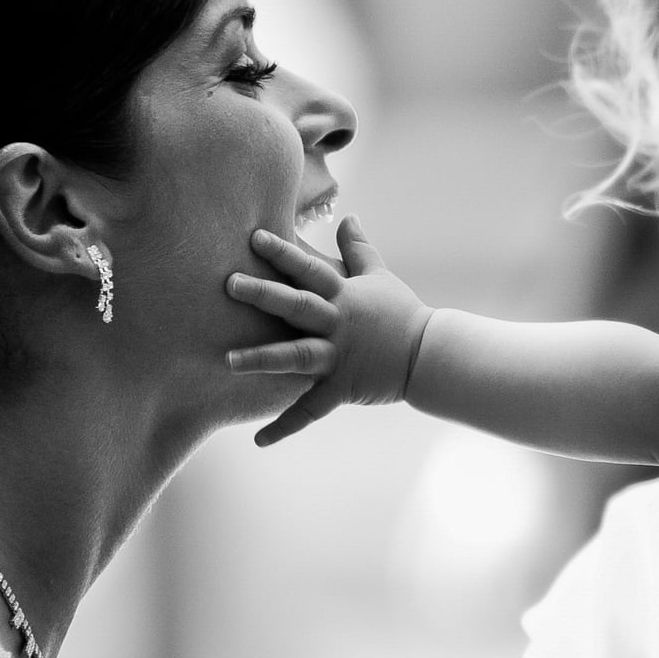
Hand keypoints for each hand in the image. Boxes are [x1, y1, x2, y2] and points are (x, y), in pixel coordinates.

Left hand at [223, 216, 431, 445]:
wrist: (430, 355)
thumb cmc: (402, 313)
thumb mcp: (380, 276)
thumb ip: (358, 248)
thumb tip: (348, 217)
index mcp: (343, 295)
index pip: (309, 269)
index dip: (284, 253)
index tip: (254, 237)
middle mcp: (337, 323)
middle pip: (297, 306)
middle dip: (264, 294)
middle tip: (230, 284)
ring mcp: (339, 357)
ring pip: (297, 355)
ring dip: (263, 358)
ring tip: (228, 361)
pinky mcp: (342, 387)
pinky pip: (310, 410)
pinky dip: (285, 426)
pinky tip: (260, 440)